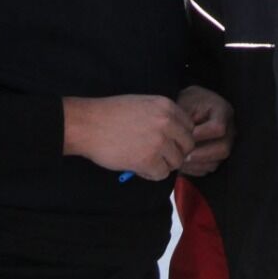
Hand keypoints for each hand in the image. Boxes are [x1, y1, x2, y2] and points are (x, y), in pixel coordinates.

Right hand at [61, 94, 194, 179]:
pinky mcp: (148, 160)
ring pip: (177, 162)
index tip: (169, 143)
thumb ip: (162, 116)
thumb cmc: (111, 114)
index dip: (180, 137)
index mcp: (167, 106)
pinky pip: (161, 174)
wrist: (88, 124)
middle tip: (160, 156)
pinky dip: (151, 174)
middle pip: (188, 145)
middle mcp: (167, 122)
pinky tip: (138, 168)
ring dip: (164, 164)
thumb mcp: (143, 104)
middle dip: (176, 152)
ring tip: (146, 161)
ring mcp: (159, 141)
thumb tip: (176, 134)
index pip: (189, 126)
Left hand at [177, 84, 235, 176]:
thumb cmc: (188, 103)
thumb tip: (186, 139)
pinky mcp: (219, 155)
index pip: (218, 128)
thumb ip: (186, 119)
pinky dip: (196, 169)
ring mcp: (227, 143)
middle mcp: (230, 128)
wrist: (192, 107)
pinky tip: (183, 164)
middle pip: (223, 148)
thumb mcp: (186, 104)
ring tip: (180, 161)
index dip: (201, 135)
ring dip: (197, 164)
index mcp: (223, 111)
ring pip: (217, 161)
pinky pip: (210, 167)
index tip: (185, 136)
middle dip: (201, 154)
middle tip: (183, 155)